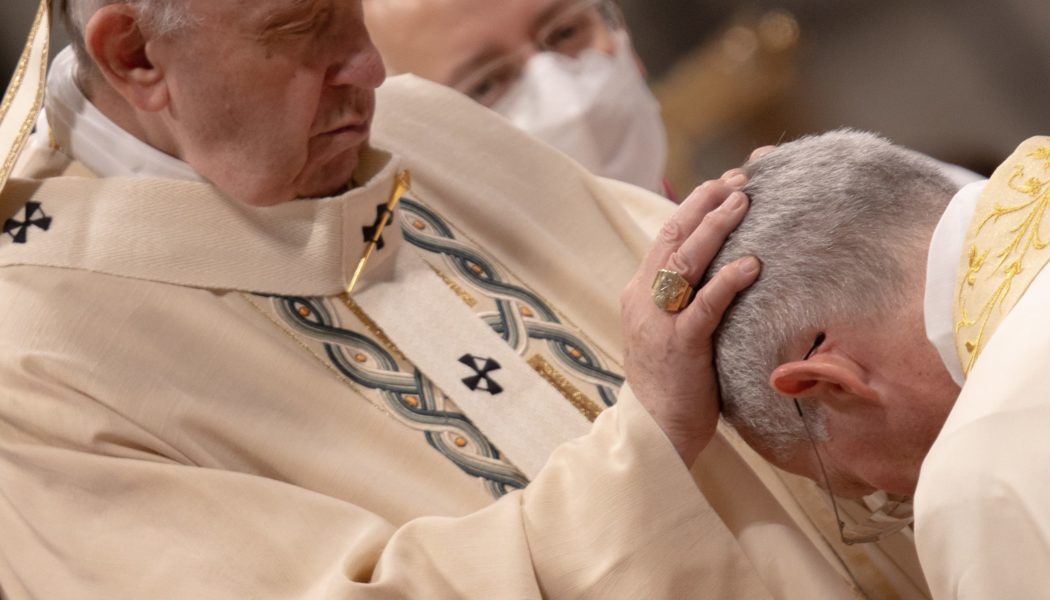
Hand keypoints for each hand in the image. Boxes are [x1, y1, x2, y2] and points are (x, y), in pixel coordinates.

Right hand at [621, 178, 759, 464]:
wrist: (655, 430)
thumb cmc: (670, 383)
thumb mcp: (668, 331)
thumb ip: (683, 299)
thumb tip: (718, 271)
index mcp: (638, 293)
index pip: (665, 236)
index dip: (693, 206)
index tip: (722, 185)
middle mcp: (643, 299)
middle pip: (672, 237)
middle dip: (705, 204)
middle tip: (738, 180)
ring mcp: (658, 321)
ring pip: (685, 262)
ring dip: (715, 228)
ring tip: (743, 202)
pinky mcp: (680, 345)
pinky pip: (704, 304)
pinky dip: (727, 280)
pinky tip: (751, 264)